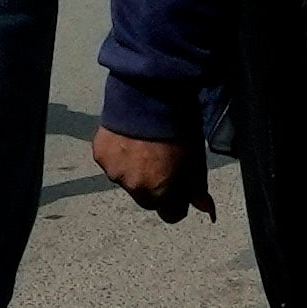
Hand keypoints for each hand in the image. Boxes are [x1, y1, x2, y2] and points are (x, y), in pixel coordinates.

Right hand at [89, 127, 209, 221]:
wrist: (150, 92)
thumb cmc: (178, 123)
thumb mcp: (195, 157)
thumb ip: (197, 187)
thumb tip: (206, 210)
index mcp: (162, 191)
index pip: (171, 215)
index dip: (178, 201)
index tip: (180, 186)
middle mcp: (135, 186)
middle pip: (147, 200)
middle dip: (155, 188)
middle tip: (161, 162)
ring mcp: (115, 171)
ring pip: (127, 181)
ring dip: (134, 170)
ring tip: (144, 145)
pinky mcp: (100, 155)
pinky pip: (111, 163)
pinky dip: (119, 155)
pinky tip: (128, 137)